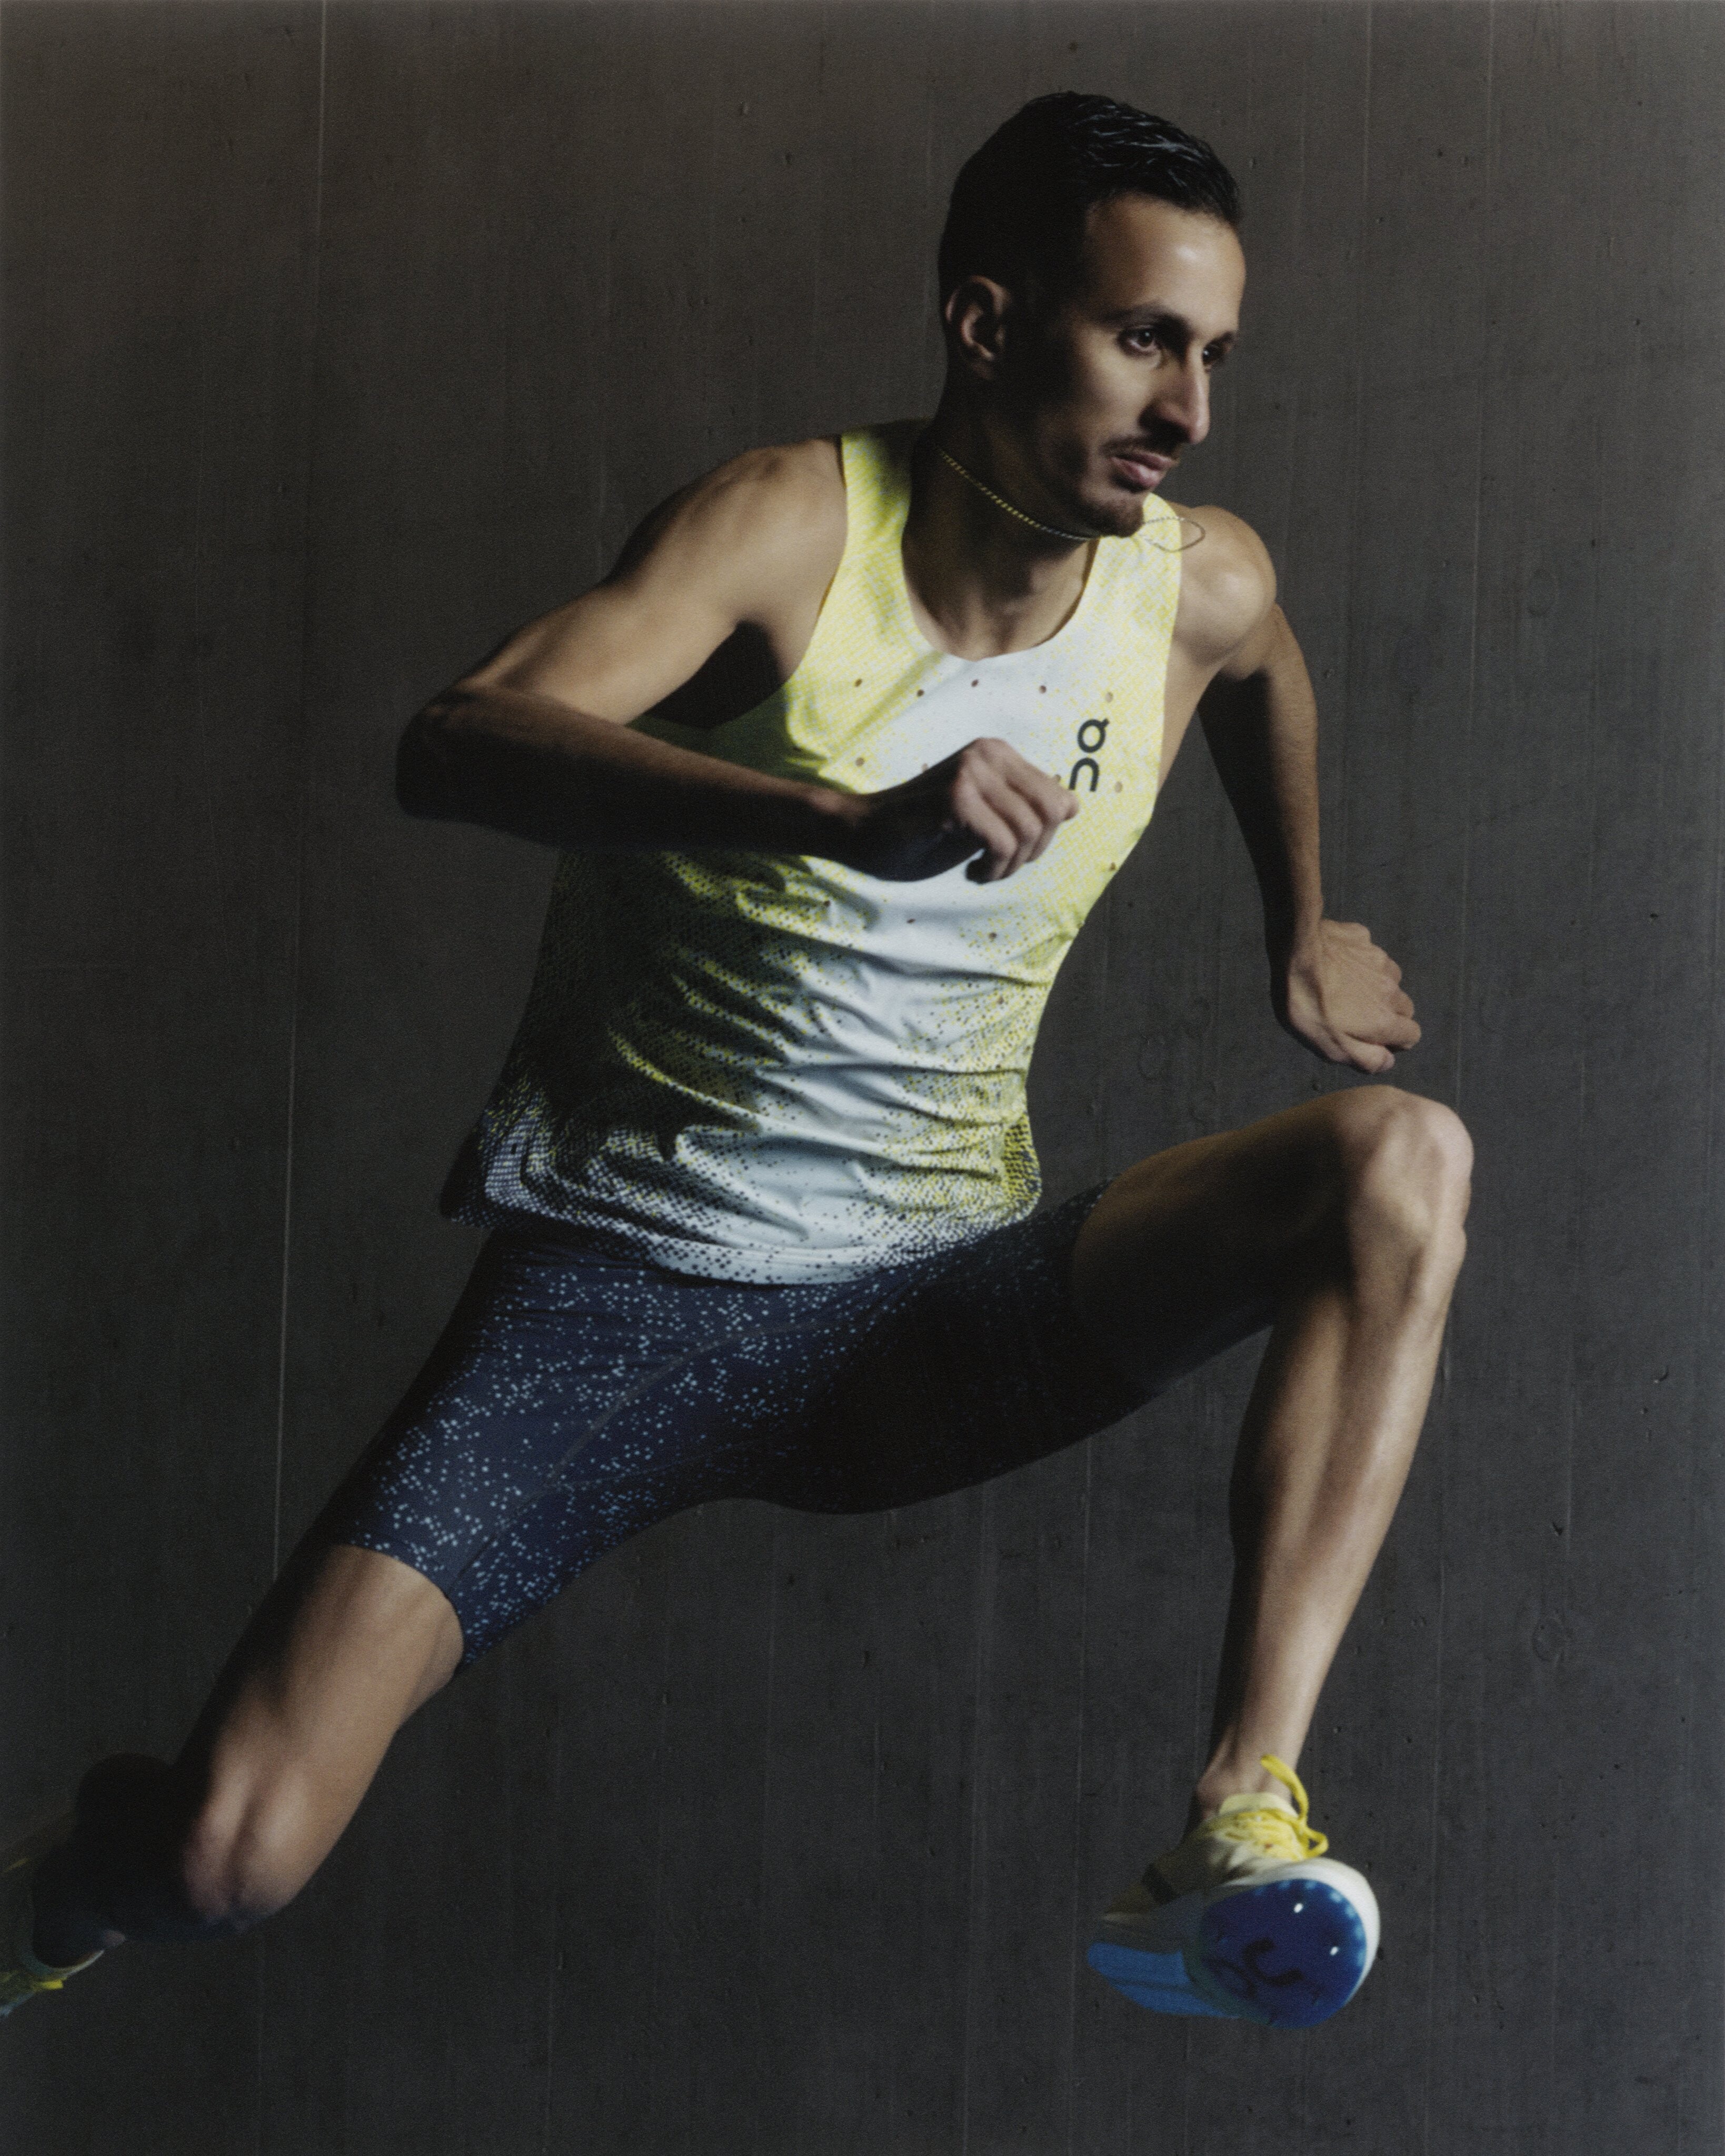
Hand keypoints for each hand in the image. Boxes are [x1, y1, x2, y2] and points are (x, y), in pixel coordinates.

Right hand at [838, 737, 1078, 882]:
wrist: (867, 832)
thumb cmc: (925, 829)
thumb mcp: (985, 814)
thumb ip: (1024, 806)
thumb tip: (1073, 806)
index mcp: (998, 752)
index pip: (1057, 797)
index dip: (1045, 836)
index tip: (1012, 852)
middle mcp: (988, 753)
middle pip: (1049, 813)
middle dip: (1034, 851)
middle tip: (1003, 866)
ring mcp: (970, 772)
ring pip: (1029, 830)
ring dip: (1012, 865)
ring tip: (985, 870)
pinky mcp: (955, 798)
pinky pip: (1003, 843)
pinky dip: (995, 868)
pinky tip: (973, 872)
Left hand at [1276, 919, 1419, 1072]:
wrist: (1295, 953)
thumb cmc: (1309, 1005)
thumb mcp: (1332, 1046)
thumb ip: (1367, 1058)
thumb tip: (1389, 1061)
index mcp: (1385, 1020)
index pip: (1411, 1035)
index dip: (1394, 1041)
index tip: (1371, 1038)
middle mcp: (1391, 990)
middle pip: (1404, 1008)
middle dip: (1387, 1014)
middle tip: (1355, 1014)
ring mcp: (1380, 961)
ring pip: (1390, 980)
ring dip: (1375, 987)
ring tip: (1344, 988)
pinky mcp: (1365, 940)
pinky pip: (1370, 956)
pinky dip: (1360, 962)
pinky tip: (1337, 964)